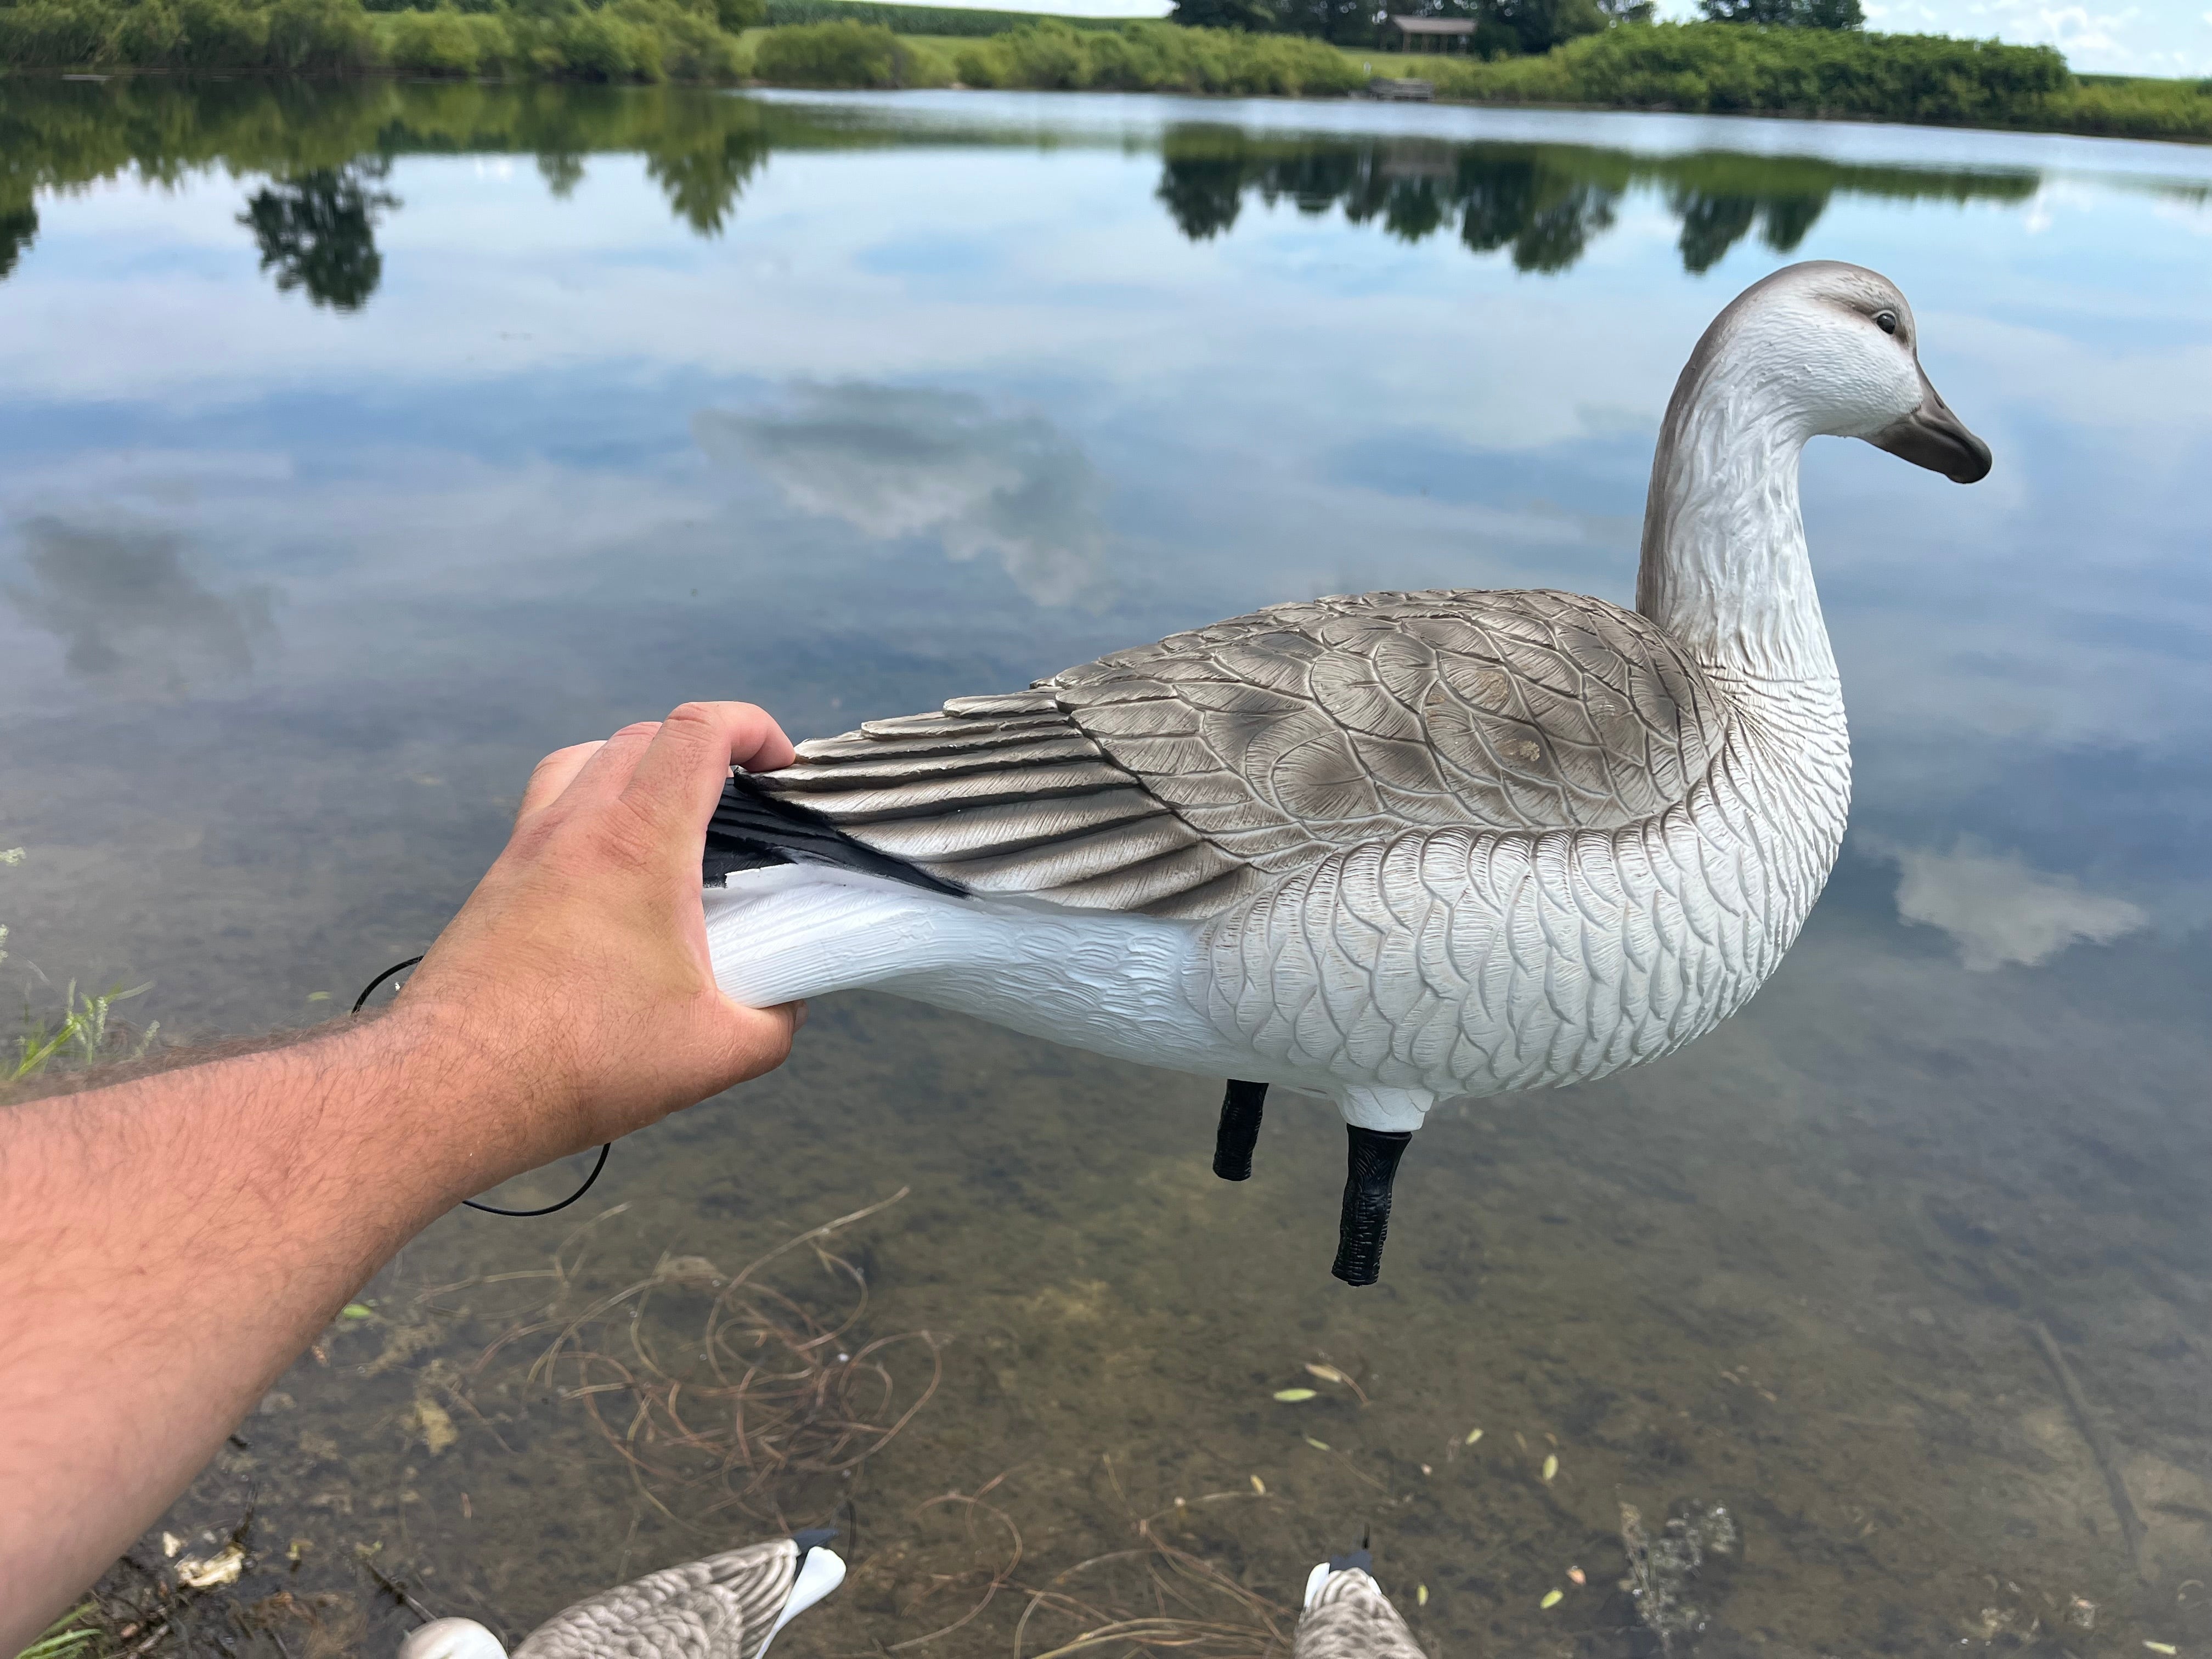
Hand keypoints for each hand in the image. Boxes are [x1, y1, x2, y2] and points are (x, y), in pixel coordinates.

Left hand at [394, 701, 804, 1178]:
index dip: (752, 726)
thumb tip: (787, 1005)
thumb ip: (774, 1021)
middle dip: (704, 749)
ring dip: (637, 767)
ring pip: (584, 760)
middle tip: (739, 799)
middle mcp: (577, 825)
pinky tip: (613, 876)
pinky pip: (548, 809)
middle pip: (643, 735)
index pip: (698, 731)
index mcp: (639, 842)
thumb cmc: (581, 1061)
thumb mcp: (717, 1052)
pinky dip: (591, 811)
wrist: (455, 1088)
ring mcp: (526, 849)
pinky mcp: (496, 883)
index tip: (781, 763)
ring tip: (671, 820)